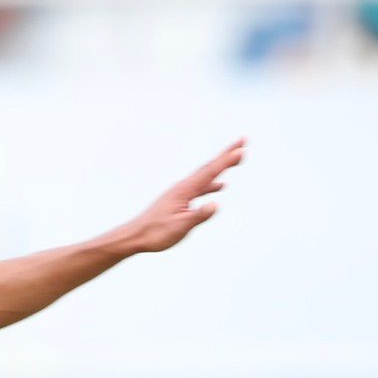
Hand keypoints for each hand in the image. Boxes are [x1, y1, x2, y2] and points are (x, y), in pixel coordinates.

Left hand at [119, 139, 245, 253]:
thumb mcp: (180, 226)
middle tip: (243, 141)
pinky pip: (200, 187)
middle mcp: (182, 187)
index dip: (227, 160)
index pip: (210, 171)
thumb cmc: (155, 233)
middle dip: (227, 154)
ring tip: (234, 158)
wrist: (134, 236)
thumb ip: (198, 215)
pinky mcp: (178, 200)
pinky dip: (212, 184)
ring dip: (221, 166)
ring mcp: (180, 192)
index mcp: (184, 190)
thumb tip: (216, 204)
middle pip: (209, 167)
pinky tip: (220, 186)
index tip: (242, 148)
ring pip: (205, 176)